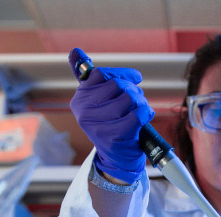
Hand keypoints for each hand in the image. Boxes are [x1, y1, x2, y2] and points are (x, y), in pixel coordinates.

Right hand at [68, 48, 153, 182]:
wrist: (116, 160)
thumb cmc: (112, 126)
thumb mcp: (98, 103)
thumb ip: (89, 79)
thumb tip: (74, 51)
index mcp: (79, 100)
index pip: (101, 74)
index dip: (123, 75)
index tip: (135, 79)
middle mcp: (84, 112)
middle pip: (117, 85)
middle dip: (133, 91)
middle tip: (136, 101)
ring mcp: (98, 125)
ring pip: (130, 98)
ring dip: (141, 102)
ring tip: (140, 111)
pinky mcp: (115, 136)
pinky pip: (138, 113)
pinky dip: (146, 113)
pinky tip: (144, 119)